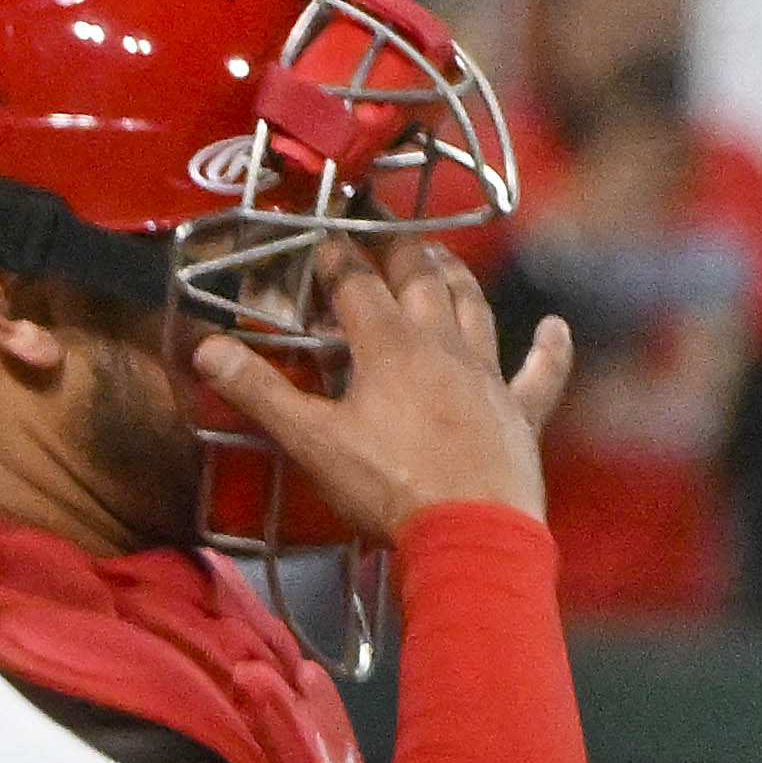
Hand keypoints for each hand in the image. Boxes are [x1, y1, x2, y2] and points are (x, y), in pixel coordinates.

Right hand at [183, 241, 569, 541]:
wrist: (472, 533)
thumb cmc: (387, 484)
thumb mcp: (311, 440)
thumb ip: (259, 392)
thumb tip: (205, 349)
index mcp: (390, 346)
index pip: (357, 284)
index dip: (336, 256)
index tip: (320, 234)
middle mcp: (443, 346)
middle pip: (422, 280)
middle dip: (400, 248)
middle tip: (384, 229)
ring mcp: (489, 377)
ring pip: (475, 309)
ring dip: (458, 277)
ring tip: (443, 256)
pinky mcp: (521, 413)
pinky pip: (542, 372)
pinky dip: (551, 348)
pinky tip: (556, 327)